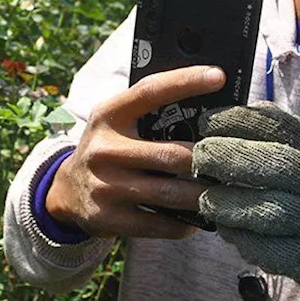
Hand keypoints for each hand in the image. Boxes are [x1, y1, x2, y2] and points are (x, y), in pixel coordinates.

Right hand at [45, 66, 225, 238]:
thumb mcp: (117, 123)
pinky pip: (160, 224)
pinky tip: (196, 217)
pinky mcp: (110, 218)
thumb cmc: (109, 148)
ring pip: (171, 193)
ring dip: (203, 195)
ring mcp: (106, 187)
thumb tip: (206, 109)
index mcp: (108, 115)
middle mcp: (104, 150)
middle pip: (172, 154)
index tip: (217, 75)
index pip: (150, 92)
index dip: (185, 82)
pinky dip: (185, 223)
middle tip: (232, 161)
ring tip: (223, 192)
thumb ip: (149, 113)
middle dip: (207, 161)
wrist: (67, 190)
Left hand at [191, 103, 299, 300]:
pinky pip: (266, 249)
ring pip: (266, 210)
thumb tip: (229, 116)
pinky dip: (239, 237)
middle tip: (199, 156)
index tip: (207, 122)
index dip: (238, 120)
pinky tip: (227, 229)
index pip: (284, 126)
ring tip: (206, 199)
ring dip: (226, 202)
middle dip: (227, 156)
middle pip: (276, 164)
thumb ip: (285, 139)